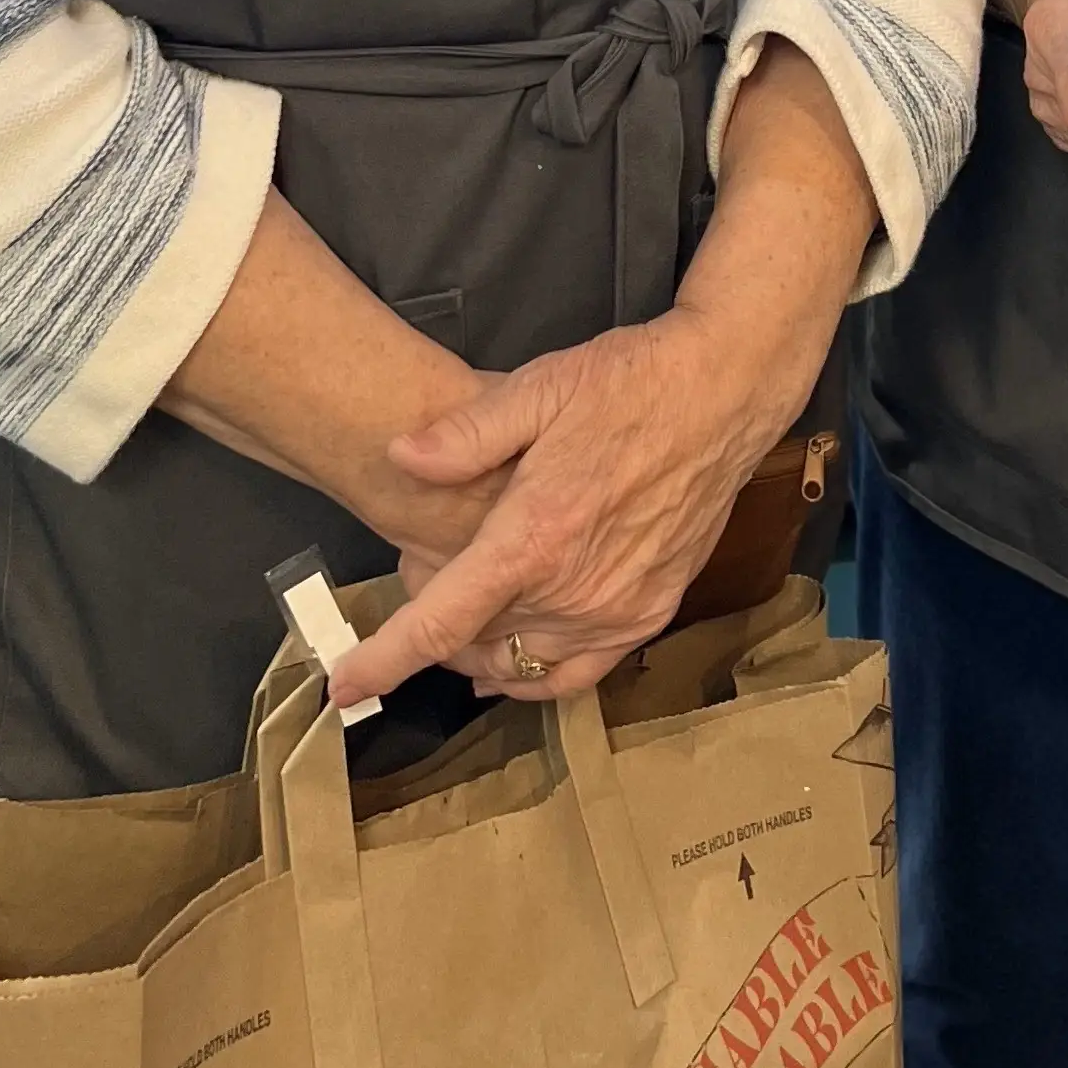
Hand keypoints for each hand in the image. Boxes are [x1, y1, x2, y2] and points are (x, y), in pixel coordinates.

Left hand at [328, 302, 794, 706]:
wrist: (723, 392)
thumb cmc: (628, 383)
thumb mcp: (538, 387)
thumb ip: (465, 434)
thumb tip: (400, 458)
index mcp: (535, 536)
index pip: (441, 622)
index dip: (385, 659)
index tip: (344, 685)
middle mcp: (575, 589)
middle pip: (476, 644)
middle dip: (435, 625)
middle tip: (426, 573)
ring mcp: (618, 609)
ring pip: (523, 665)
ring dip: (481, 652)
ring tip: (460, 623)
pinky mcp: (651, 613)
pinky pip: (579, 672)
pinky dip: (537, 676)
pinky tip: (515, 664)